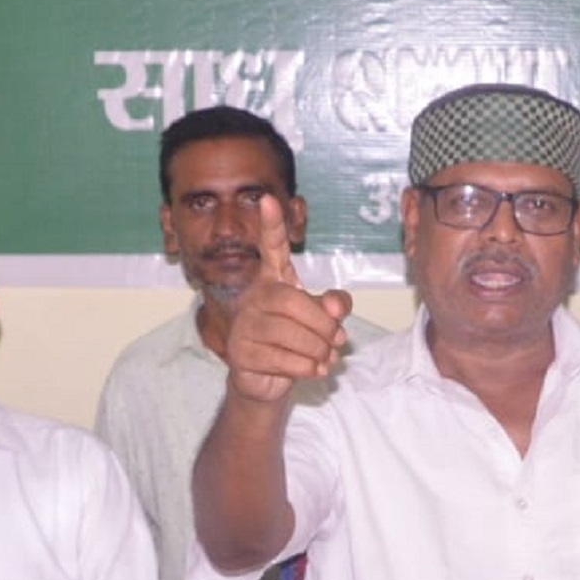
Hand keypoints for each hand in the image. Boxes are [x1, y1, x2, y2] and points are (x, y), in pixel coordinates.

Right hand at [221, 195, 352, 404]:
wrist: (265, 380)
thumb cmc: (295, 341)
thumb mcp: (322, 319)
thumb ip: (334, 305)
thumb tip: (334, 308)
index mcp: (273, 280)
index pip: (272, 248)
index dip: (272, 225)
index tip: (268, 199)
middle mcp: (254, 296)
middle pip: (292, 302)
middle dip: (323, 326)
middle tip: (338, 340)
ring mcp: (243, 325)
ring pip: (290, 334)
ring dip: (319, 350)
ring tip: (326, 357)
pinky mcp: (241, 353)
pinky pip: (282, 359)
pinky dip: (306, 368)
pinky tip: (313, 369)